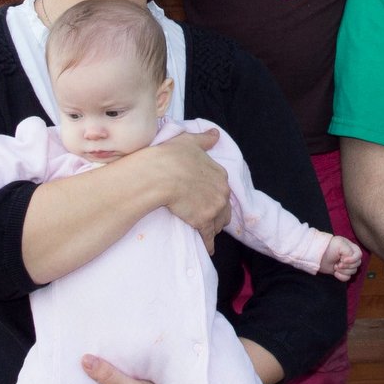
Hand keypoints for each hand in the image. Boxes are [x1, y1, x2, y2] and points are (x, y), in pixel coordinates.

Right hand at [154, 129, 230, 252]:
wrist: (159, 175)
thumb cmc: (171, 156)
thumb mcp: (189, 141)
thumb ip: (204, 139)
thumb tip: (215, 134)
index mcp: (220, 174)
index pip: (222, 189)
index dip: (214, 194)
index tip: (208, 198)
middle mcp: (222, 191)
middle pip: (224, 207)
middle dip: (217, 212)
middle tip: (206, 215)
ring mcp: (214, 208)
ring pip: (219, 222)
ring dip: (214, 226)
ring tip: (206, 230)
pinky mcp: (204, 222)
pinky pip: (209, 237)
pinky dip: (208, 243)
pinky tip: (207, 248)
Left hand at [321, 236, 362, 281]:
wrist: (317, 255)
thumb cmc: (328, 247)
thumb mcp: (340, 244)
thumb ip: (349, 251)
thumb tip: (349, 261)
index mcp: (352, 248)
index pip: (359, 255)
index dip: (353, 259)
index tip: (343, 260)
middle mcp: (351, 256)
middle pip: (357, 265)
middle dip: (347, 266)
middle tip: (338, 263)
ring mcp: (346, 265)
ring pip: (353, 272)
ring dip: (343, 271)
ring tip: (335, 267)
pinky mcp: (342, 272)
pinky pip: (347, 277)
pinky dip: (341, 277)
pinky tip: (335, 273)